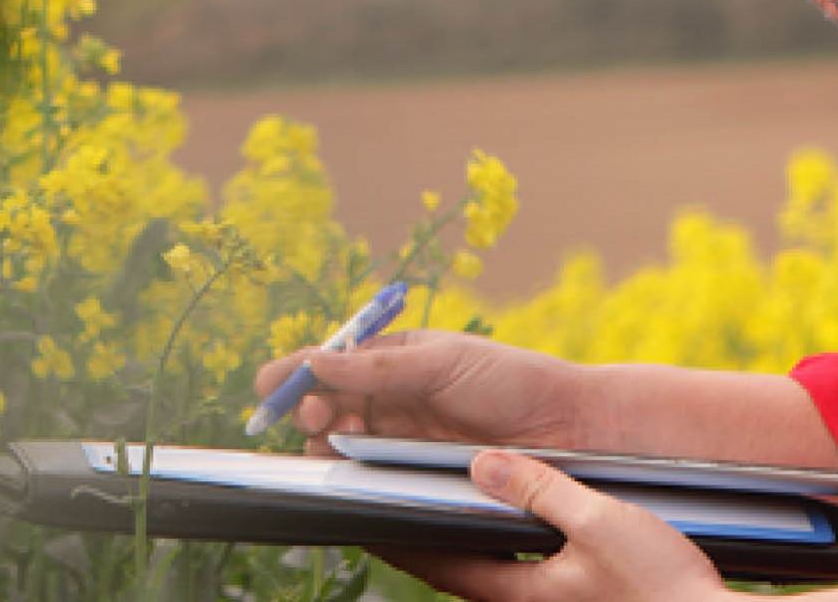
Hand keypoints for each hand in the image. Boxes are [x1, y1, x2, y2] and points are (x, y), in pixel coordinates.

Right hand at [253, 329, 586, 454]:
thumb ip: (376, 366)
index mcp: (393, 360)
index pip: (330, 363)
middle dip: (308, 410)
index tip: (271, 385)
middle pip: (325, 407)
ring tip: (342, 438)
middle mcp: (391, 400)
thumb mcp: (442, 362)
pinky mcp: (414, 476)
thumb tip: (315, 360)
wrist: (566, 427)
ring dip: (328, 442)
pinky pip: (370, 476)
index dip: (296, 373)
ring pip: (341, 446)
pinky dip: (351, 474)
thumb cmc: (510, 380)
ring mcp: (401, 440)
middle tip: (315, 416)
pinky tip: (352, 468)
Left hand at [385, 450, 730, 600]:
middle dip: (420, 537)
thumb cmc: (660, 584)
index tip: (364, 510)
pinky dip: (497, 547)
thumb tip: (482, 464)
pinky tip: (511, 525)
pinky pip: (517, 573)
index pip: (434, 560)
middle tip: (393, 502)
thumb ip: (537, 490)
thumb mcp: (598, 521)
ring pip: (484, 571)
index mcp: (515, 591)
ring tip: (442, 505)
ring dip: (459, 541)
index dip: (395, 533)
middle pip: (453, 568)